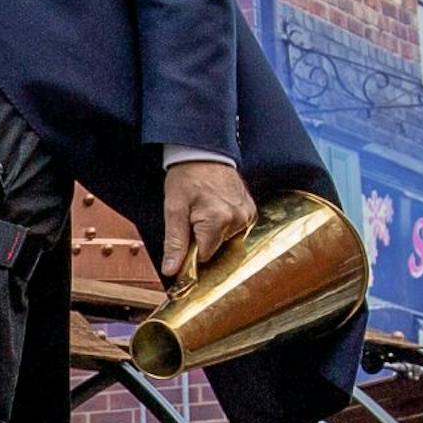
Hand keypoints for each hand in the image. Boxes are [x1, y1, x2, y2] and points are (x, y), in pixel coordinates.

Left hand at [160, 156, 256, 286]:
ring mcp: (247, 215)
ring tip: (204, 208)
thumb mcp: (174, 209)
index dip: (190, 251)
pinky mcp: (251, 210)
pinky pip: (235, 228)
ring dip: (213, 231)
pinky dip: (224, 224)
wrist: (203, 152)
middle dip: (202, 239)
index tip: (183, 236)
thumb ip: (175, 242)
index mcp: (218, 221)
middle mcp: (238, 220)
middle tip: (192, 216)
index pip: (204, 256)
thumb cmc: (186, 177)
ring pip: (226, 240)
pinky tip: (215, 208)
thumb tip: (171, 270)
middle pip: (216, 248)